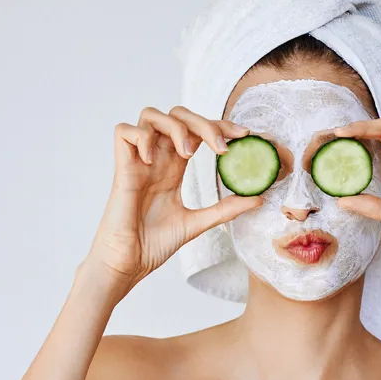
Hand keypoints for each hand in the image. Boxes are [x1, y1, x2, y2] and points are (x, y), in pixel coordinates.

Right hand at [86, 106, 261, 289]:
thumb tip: (258, 199)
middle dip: (204, 123)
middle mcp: (157, 159)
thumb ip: (225, 208)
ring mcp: (139, 161)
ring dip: (176, 127)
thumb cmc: (153, 244)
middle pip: (178, 115)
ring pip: (151, 115)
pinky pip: (124, 132)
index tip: (243, 134)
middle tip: (222, 147)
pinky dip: (142, 137)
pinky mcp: (122, 168)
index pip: (197, 131)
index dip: (219, 126)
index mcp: (173, 167)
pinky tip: (153, 159)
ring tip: (188, 153)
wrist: (128, 264)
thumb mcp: (198, 222)